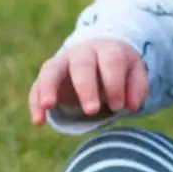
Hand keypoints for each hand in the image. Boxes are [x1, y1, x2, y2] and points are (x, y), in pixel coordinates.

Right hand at [28, 39, 147, 125]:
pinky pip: (36, 86)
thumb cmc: (119, 67)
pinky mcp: (48, 76)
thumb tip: (133, 106)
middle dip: (86, 87)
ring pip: (52, 69)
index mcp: (108, 50)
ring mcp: (62, 62)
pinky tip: (38, 121)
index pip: (112, 62)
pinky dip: (35, 102)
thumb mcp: (134, 72)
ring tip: (48, 106)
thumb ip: (137, 87)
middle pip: (82, 65)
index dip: (115, 84)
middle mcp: (83, 52)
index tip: (119, 106)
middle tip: (92, 111)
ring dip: (49, 87)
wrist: (99, 53)